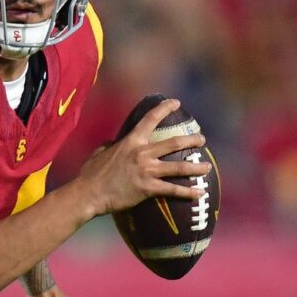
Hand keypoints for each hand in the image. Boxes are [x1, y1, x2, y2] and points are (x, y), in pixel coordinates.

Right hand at [76, 98, 208, 214]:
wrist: (89, 193)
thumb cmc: (91, 174)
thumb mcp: (100, 153)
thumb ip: (111, 146)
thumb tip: (113, 143)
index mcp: (131, 142)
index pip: (151, 119)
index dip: (165, 109)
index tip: (176, 103)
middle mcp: (143, 154)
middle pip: (174, 143)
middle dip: (191, 140)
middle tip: (202, 140)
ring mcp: (147, 171)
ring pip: (179, 167)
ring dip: (196, 167)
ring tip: (207, 167)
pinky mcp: (148, 188)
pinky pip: (173, 190)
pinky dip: (188, 192)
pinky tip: (200, 194)